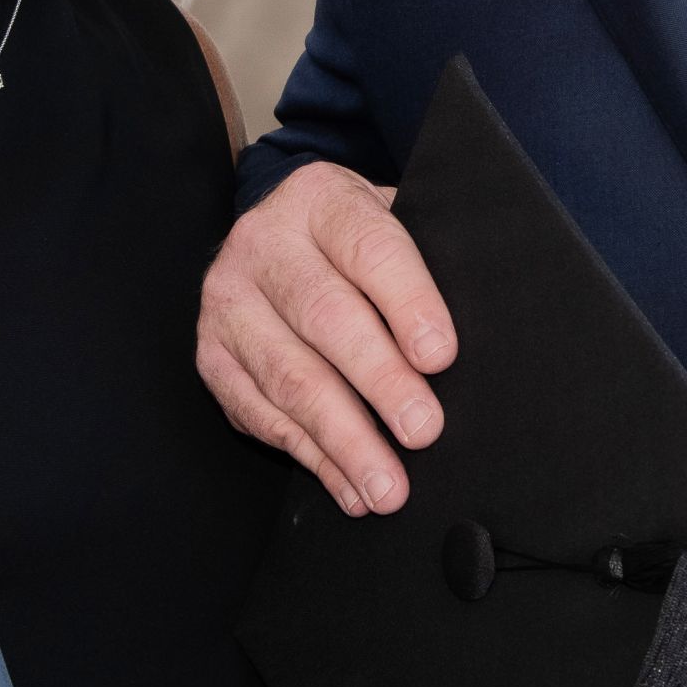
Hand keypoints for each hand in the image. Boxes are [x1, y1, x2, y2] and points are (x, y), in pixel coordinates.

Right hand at [193, 160, 456, 513]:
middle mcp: (263, 243)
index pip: (369, 248)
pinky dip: (312, 458)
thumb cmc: (360, 245)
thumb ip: (428, 265)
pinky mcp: (212, 356)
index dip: (408, 302)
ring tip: (388, 486)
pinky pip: (262, 415)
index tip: (441, 356)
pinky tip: (351, 487)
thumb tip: (475, 344)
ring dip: (343, 440)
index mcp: (320, 199)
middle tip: (423, 430)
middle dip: (379, 381)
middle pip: (325, 316)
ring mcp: (228, 301)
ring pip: (288, 377)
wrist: (281, 239)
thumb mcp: (394, 225)